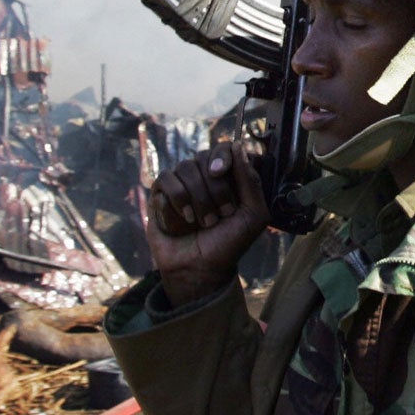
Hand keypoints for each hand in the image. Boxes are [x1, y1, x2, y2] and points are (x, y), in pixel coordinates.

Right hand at [144, 142, 271, 306]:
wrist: (200, 269)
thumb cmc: (229, 243)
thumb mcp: (253, 215)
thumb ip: (251, 181)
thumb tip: (238, 145)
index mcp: (228, 177)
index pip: (225, 147)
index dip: (223, 155)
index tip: (221, 171)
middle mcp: (204, 176)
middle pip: (205, 157)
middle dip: (215, 188)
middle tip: (222, 215)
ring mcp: (182, 183)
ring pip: (186, 167)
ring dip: (198, 198)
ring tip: (204, 223)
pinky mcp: (161, 194)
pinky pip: (166, 179)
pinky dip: (177, 198)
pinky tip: (186, 219)